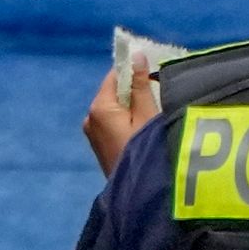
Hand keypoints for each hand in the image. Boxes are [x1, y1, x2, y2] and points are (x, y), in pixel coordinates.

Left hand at [81, 43, 159, 177]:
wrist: (135, 193)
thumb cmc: (145, 150)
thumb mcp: (148, 115)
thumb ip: (141, 85)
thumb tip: (136, 56)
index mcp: (99, 107)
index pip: (115, 76)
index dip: (134, 71)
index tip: (154, 74)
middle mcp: (90, 117)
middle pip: (114, 93)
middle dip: (134, 91)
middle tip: (158, 96)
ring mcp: (92, 133)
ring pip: (115, 109)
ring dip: (132, 107)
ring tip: (154, 115)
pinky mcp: (99, 145)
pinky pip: (113, 123)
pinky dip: (127, 120)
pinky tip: (144, 130)